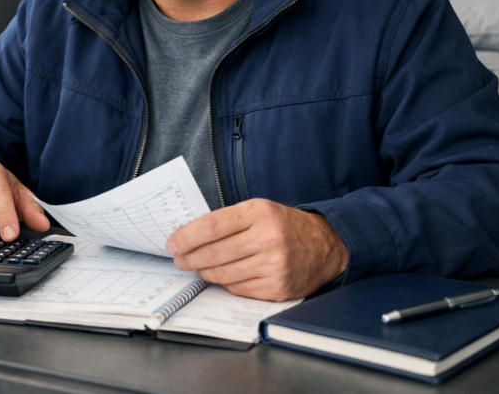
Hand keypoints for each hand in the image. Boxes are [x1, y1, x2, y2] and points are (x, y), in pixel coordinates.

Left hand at [165, 199, 348, 300]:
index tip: (173, 242)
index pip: (211, 226)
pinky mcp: (277, 288)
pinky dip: (224, 283)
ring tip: (197, 267)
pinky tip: (221, 276)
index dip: (186, 237)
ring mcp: (273, 265)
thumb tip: (190, 234)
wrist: (325, 246)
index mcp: (259, 212)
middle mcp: (267, 238)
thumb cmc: (285, 226)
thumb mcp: (260, 210)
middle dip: (188, 258)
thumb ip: (228, 220)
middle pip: (213, 253)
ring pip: (222, 274)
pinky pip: (237, 289)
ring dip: (203, 272)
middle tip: (178, 258)